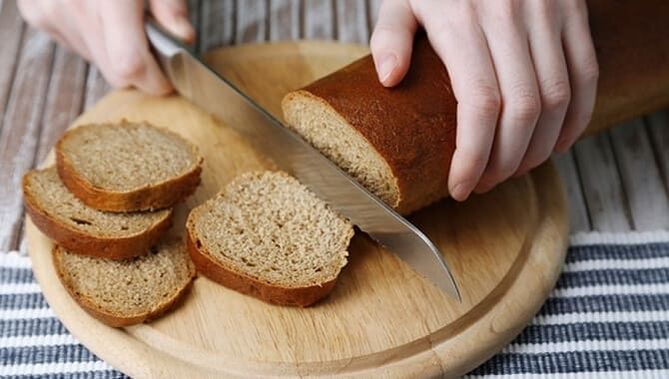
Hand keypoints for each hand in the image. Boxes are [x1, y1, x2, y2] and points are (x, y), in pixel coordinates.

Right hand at [18, 0, 194, 94]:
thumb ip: (171, 5)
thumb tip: (182, 38)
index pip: (130, 64)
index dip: (155, 80)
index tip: (169, 78)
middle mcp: (74, 6)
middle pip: (114, 71)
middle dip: (139, 67)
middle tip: (151, 41)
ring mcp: (50, 11)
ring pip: (96, 60)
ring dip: (114, 50)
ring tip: (121, 16)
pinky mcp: (36, 13)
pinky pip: (75, 44)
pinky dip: (92, 36)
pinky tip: (96, 9)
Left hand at [370, 0, 598, 200]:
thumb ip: (390, 35)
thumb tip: (389, 79)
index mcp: (464, 20)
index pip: (479, 104)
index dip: (473, 155)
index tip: (461, 186)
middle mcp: (511, 17)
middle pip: (523, 110)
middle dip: (506, 161)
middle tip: (485, 182)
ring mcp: (548, 14)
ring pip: (558, 99)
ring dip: (539, 148)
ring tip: (513, 170)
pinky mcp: (572, 13)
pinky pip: (586, 74)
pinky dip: (577, 118)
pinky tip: (556, 144)